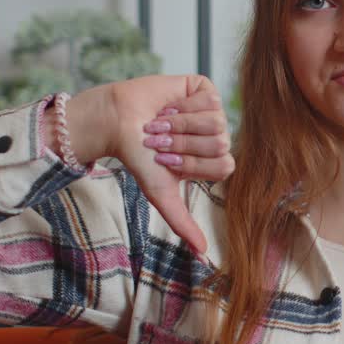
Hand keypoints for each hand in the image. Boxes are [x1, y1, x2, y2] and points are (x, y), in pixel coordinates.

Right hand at [65, 75, 233, 254]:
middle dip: (183, 143)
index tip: (166, 160)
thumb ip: (183, 222)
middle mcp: (217, 136)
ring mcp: (213, 111)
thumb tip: (203, 254)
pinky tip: (167, 106)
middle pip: (220, 142)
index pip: (225, 165)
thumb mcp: (161, 193)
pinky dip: (181, 105)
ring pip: (215, 120)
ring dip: (179, 124)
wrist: (118, 123)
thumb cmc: (139, 158)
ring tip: (159, 124)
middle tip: (160, 141)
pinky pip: (208, 99)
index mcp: (213, 161)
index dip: (193, 163)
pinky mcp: (203, 88)